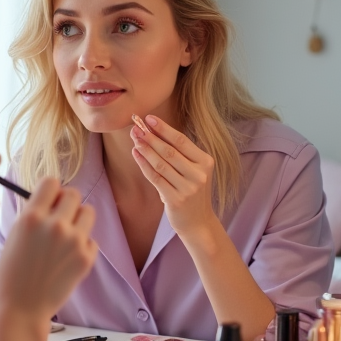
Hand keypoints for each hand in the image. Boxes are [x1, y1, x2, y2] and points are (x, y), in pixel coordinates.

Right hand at [0, 178, 96, 332]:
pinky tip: (67, 259)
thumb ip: (33, 214)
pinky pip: (91, 239)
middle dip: (67, 203)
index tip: (49, 200)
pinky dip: (82, 246)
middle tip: (60, 218)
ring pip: (88, 212)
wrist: (22, 308)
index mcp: (31, 217)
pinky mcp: (86, 258)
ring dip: (79, 220)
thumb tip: (51, 197)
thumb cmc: (13, 272)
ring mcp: (73, 241)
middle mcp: (54, 225)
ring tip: (66, 237)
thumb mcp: (15, 235)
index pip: (51, 182)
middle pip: (73, 194)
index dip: (51, 191)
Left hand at [130, 115, 218, 235]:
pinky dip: (144, 165)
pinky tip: (136, 154)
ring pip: (161, 164)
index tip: (149, 118)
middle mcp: (199, 174)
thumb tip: (154, 131)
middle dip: (151, 137)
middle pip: (170, 151)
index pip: (182, 141)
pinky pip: (155, 178)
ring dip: (145, 149)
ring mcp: (188, 188)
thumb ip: (180, 153)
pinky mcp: (175, 199)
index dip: (164, 128)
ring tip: (134, 139)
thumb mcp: (194, 170)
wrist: (198, 222)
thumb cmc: (192, 191)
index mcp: (206, 162)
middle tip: (136, 127)